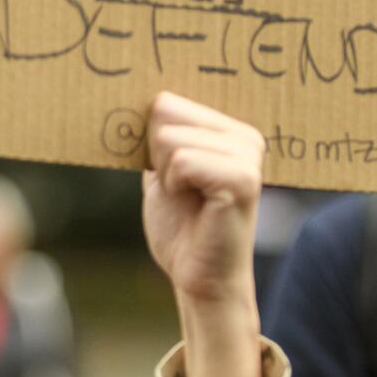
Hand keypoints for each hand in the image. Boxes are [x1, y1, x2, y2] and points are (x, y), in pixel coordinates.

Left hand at [140, 91, 264, 308]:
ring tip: (188, 198)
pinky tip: (193, 204)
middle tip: (181, 190)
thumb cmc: (180, 226)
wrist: (199, 278)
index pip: (167, 101)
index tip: (171, 175)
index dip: (151, 141)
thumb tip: (128, 98)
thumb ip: (156, 134)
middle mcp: (246, 136)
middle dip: (158, 155)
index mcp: (229, 129)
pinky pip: (182, 161)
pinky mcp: (243, 180)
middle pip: (165, 112)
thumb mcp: (161, 169)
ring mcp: (248, 156)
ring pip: (170, 138)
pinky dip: (175, 185)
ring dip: (167, 174)